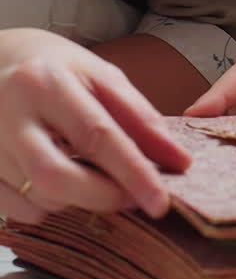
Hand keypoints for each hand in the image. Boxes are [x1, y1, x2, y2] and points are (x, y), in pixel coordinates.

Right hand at [0, 28, 189, 224]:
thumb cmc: (56, 68)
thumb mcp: (101, 77)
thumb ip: (139, 118)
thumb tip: (178, 161)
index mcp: (45, 82)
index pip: (96, 134)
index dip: (133, 172)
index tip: (160, 201)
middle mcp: (10, 114)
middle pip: (57, 177)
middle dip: (103, 197)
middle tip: (133, 199)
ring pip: (39, 198)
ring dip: (77, 200)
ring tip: (93, 176)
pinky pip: (18, 210)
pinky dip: (48, 206)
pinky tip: (59, 182)